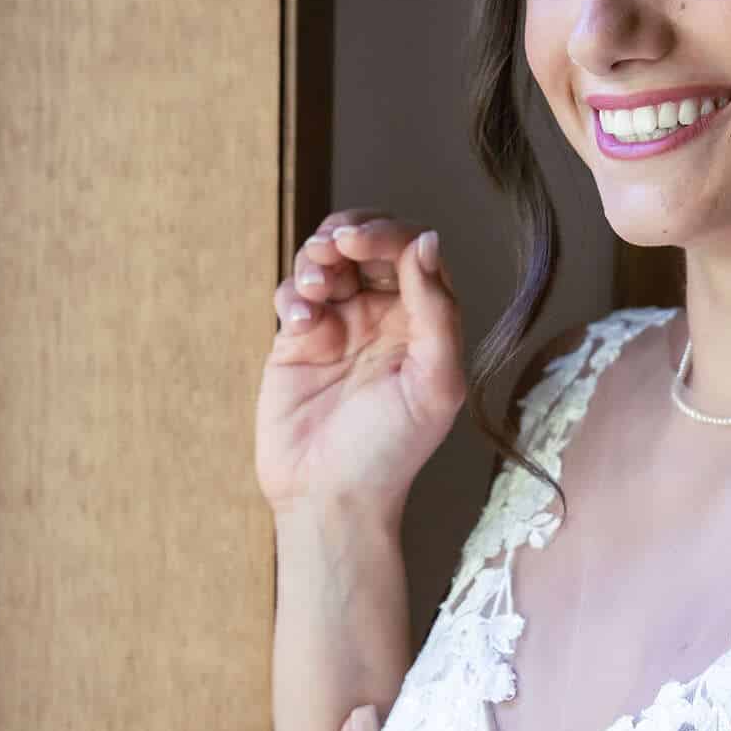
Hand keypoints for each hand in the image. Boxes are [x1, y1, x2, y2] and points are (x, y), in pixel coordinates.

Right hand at [256, 209, 466, 519]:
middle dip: (348, 233)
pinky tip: (300, 323)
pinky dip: (292, 295)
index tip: (362, 243)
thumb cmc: (391, 451)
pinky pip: (292, 294)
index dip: (388, 235)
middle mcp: (384, 316)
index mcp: (425, 321)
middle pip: (367, 243)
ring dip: (316, 258)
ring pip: (324, 259)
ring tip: (315, 286)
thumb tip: (427, 241)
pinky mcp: (297, 340)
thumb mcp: (434, 382)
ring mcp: (338, 325)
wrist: (330, 497)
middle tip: (334, 248)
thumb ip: (438, 311)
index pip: (413, 251)